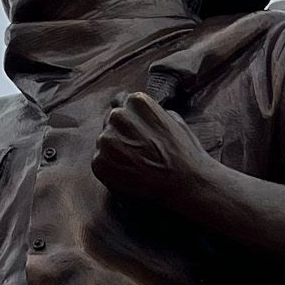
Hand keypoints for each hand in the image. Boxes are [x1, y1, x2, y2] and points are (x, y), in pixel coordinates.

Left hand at [91, 91, 216, 201]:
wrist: (185, 184)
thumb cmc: (184, 153)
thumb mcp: (173, 120)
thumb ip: (150, 112)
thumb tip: (135, 108)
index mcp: (137, 101)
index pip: (122, 104)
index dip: (131, 121)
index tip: (140, 135)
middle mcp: (118, 116)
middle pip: (111, 122)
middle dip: (121, 134)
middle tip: (140, 152)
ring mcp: (106, 139)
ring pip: (104, 141)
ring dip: (115, 151)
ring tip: (137, 164)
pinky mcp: (99, 162)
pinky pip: (100, 161)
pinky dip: (111, 168)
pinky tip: (130, 174)